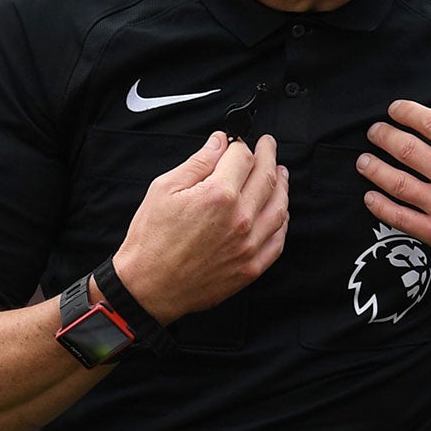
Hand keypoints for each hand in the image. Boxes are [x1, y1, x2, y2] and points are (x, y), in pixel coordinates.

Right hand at [114, 132, 287, 323]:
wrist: (147, 288)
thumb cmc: (151, 241)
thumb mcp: (164, 189)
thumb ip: (197, 163)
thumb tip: (219, 143)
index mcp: (218, 195)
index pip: (242, 157)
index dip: (240, 145)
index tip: (237, 143)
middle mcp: (239, 219)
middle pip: (267, 178)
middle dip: (269, 156)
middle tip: (268, 145)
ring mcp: (248, 245)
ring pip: (279, 208)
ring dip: (282, 186)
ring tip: (280, 174)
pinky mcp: (250, 268)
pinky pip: (278, 241)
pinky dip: (282, 222)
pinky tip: (279, 211)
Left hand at [359, 98, 430, 273]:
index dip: (407, 112)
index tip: (394, 109)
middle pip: (406, 149)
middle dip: (384, 136)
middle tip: (374, 131)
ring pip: (396, 181)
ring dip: (374, 168)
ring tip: (363, 161)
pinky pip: (399, 217)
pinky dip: (380, 206)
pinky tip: (369, 197)